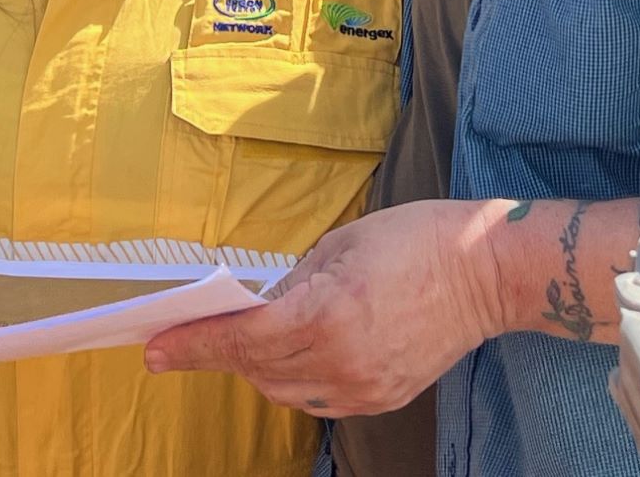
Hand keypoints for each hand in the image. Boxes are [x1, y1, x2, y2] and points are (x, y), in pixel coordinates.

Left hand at [142, 199, 504, 415]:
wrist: (485, 272)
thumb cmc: (414, 241)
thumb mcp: (339, 244)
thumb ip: (290, 282)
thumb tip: (254, 307)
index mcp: (325, 313)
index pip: (241, 338)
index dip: (192, 344)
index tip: (153, 350)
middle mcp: (341, 361)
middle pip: (255, 368)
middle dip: (219, 351)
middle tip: (189, 334)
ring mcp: (363, 387)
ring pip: (282, 391)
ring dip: (255, 366)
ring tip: (247, 336)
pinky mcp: (380, 398)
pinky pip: (316, 399)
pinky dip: (293, 379)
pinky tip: (292, 352)